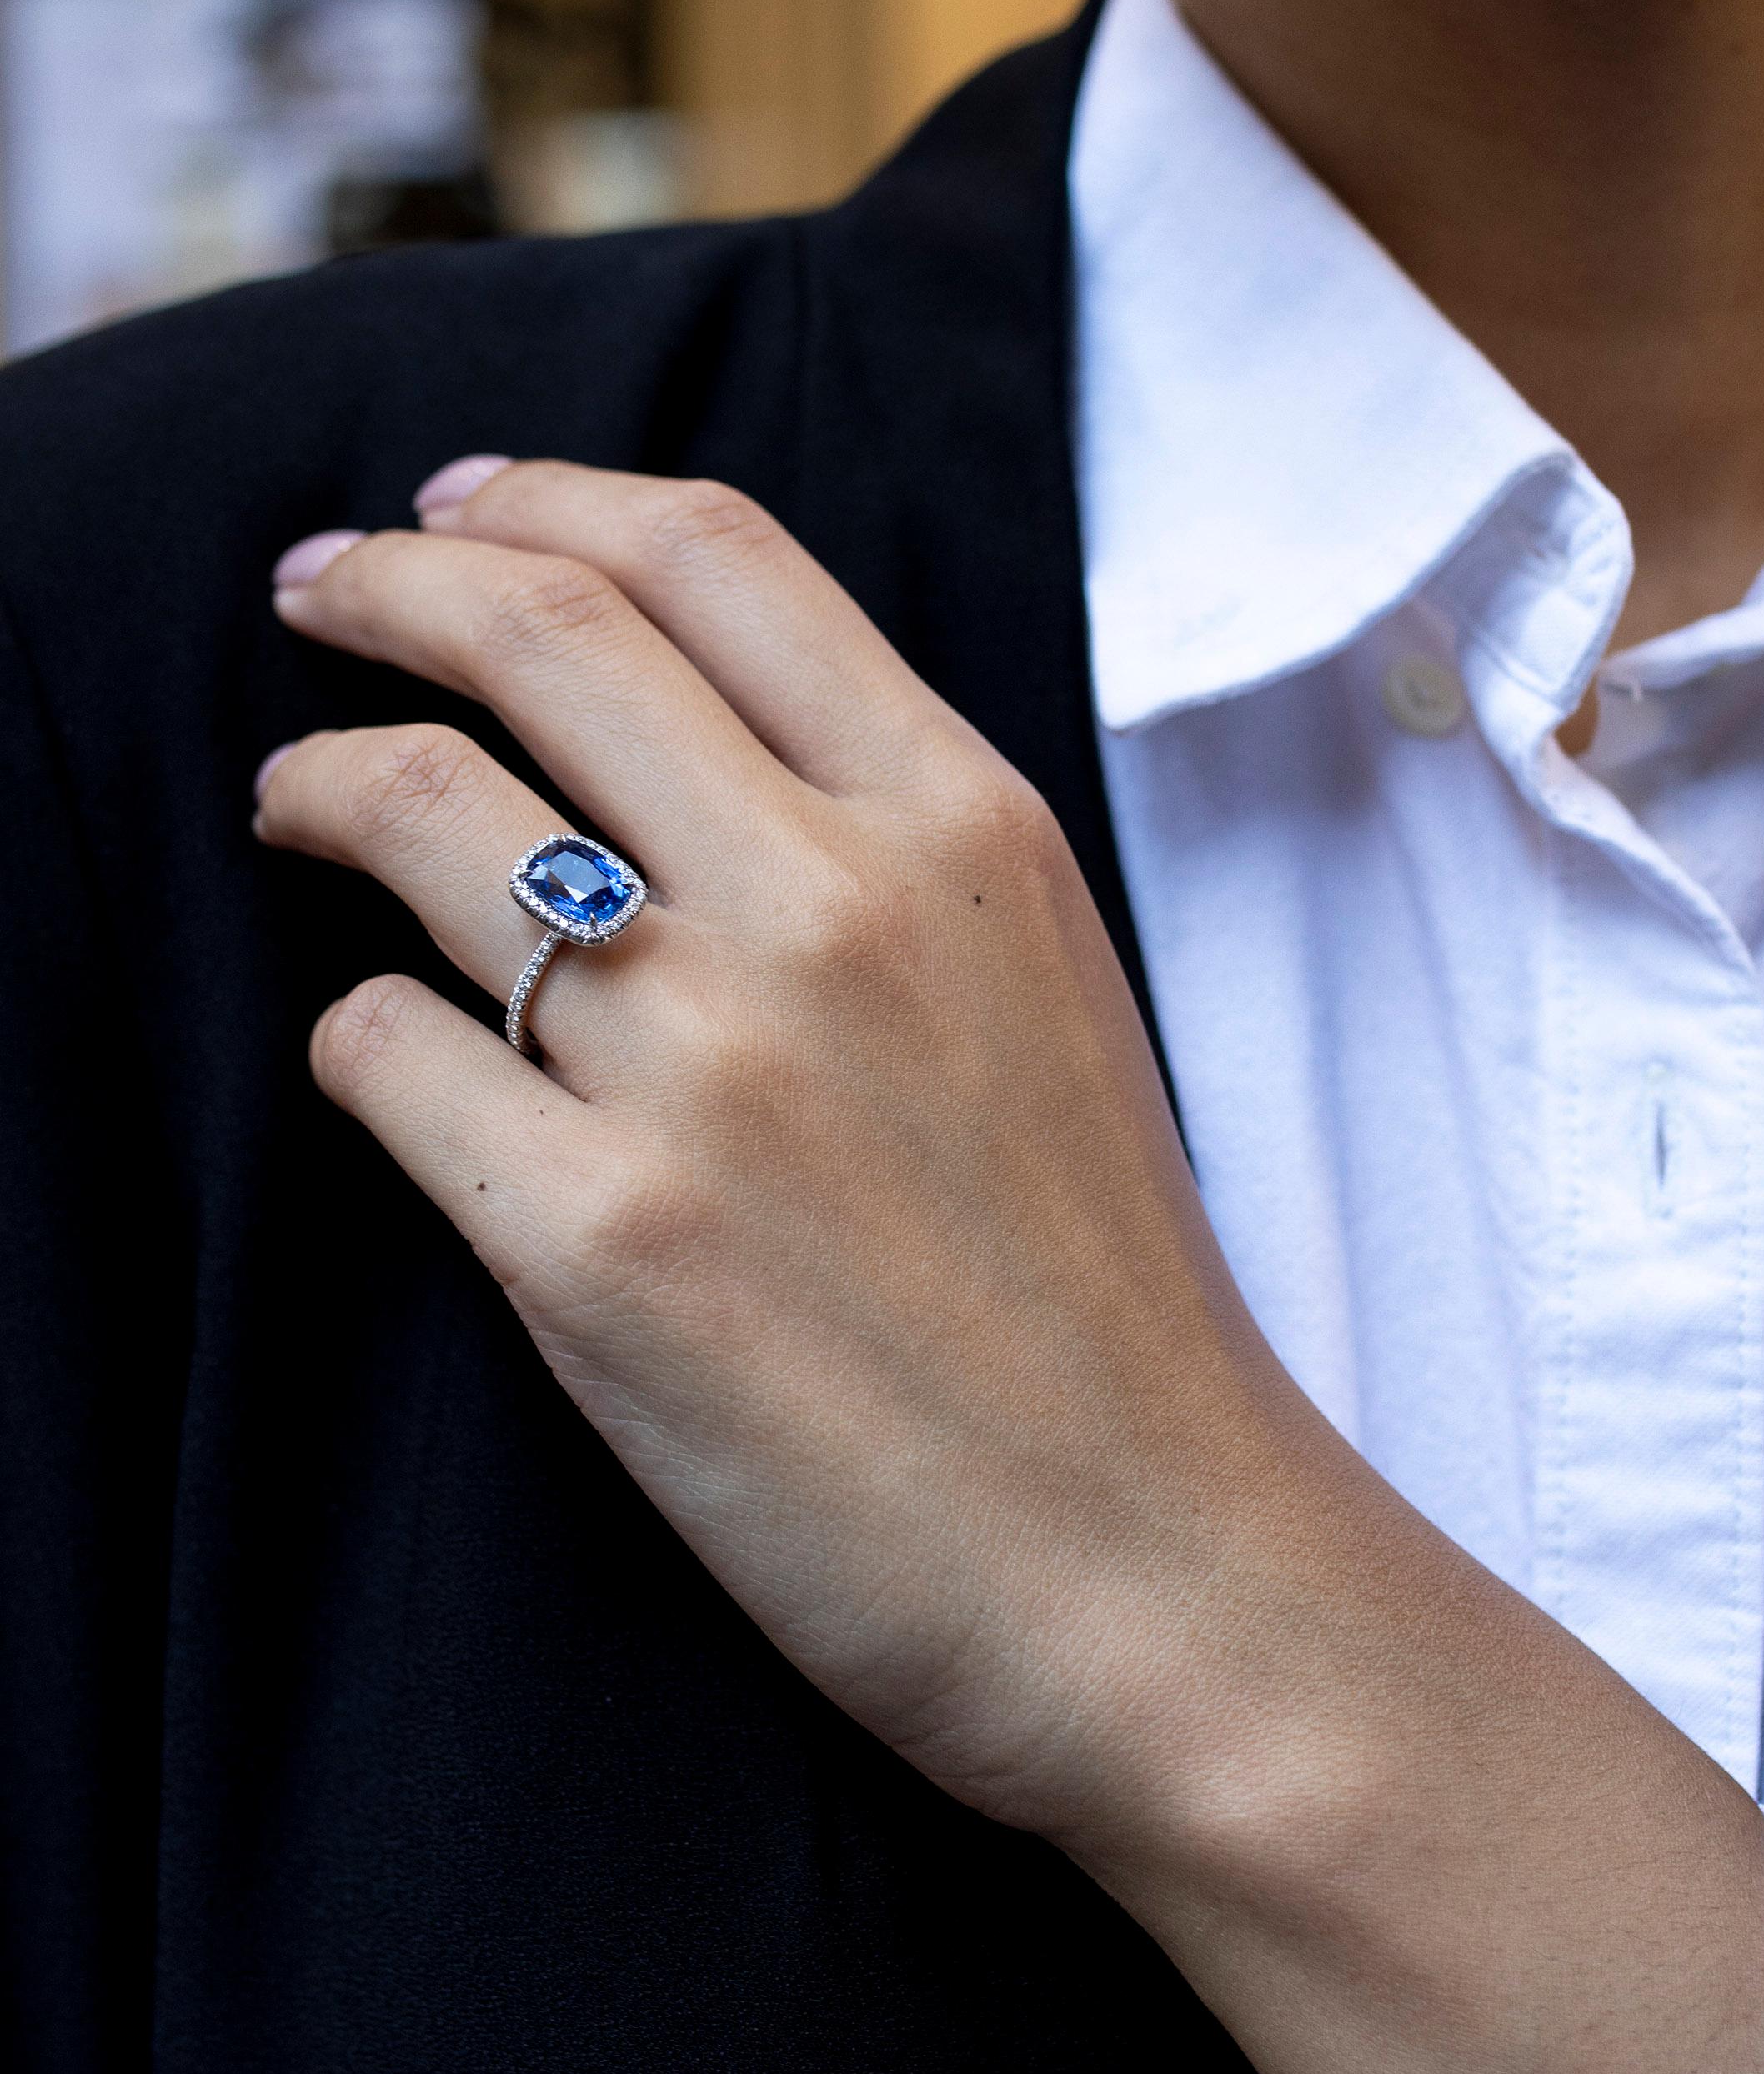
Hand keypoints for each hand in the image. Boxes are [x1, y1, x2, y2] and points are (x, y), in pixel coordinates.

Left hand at [259, 458, 1315, 1865]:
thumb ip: (896, 862)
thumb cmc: (1107, 1312)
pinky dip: (354, 1041)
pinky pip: (384, 1056)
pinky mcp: (597, 1243)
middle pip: (537, 635)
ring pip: (419, 819)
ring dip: (317, 792)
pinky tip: (385, 1073)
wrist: (1161, 1573)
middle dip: (381, 586)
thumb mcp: (1052, 1009)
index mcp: (968, 833)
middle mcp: (834, 909)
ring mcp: (709, 1070)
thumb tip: (684, 769)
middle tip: (309, 597)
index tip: (454, 513)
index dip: (548, 500)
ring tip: (292, 812)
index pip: (715, 555)